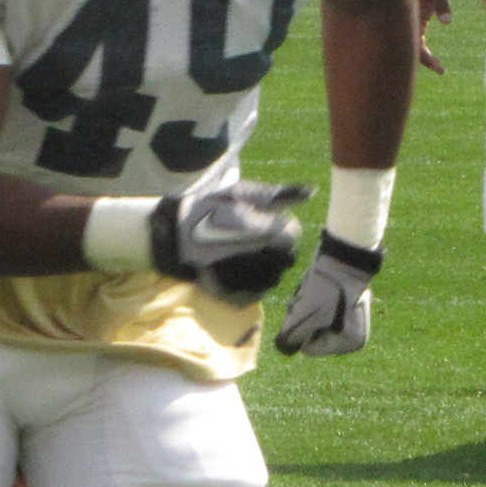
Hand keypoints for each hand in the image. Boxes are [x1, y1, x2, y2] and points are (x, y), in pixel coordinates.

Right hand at [151, 179, 310, 301]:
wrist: (173, 238)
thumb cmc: (209, 210)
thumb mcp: (240, 193)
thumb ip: (278, 194)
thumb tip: (311, 192)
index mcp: (265, 231)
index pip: (292, 234)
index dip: (281, 227)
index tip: (263, 222)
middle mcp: (261, 258)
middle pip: (286, 257)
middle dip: (276, 247)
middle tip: (251, 238)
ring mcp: (249, 280)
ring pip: (274, 275)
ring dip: (265, 264)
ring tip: (241, 251)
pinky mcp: (237, 295)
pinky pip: (258, 290)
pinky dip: (252, 279)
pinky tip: (235, 266)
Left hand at [274, 231, 383, 354]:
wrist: (342, 257)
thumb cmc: (328, 289)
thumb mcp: (307, 316)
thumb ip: (293, 335)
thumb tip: (284, 346)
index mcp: (350, 342)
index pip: (311, 349)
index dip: (299, 332)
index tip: (302, 313)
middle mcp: (350, 333)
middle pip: (311, 335)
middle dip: (301, 319)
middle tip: (303, 302)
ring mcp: (345, 318)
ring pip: (311, 322)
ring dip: (303, 309)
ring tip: (308, 293)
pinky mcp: (338, 303)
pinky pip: (316, 310)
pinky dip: (309, 301)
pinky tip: (311, 288)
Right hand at [414, 0, 453, 75]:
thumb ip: (443, 5)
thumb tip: (446, 22)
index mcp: (414, 14)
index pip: (416, 43)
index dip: (425, 58)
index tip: (440, 68)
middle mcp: (411, 17)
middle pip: (412, 46)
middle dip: (424, 60)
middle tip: (441, 70)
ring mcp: (413, 16)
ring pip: (414, 42)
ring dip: (424, 56)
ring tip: (438, 67)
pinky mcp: (418, 14)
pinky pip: (418, 35)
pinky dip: (423, 47)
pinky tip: (432, 56)